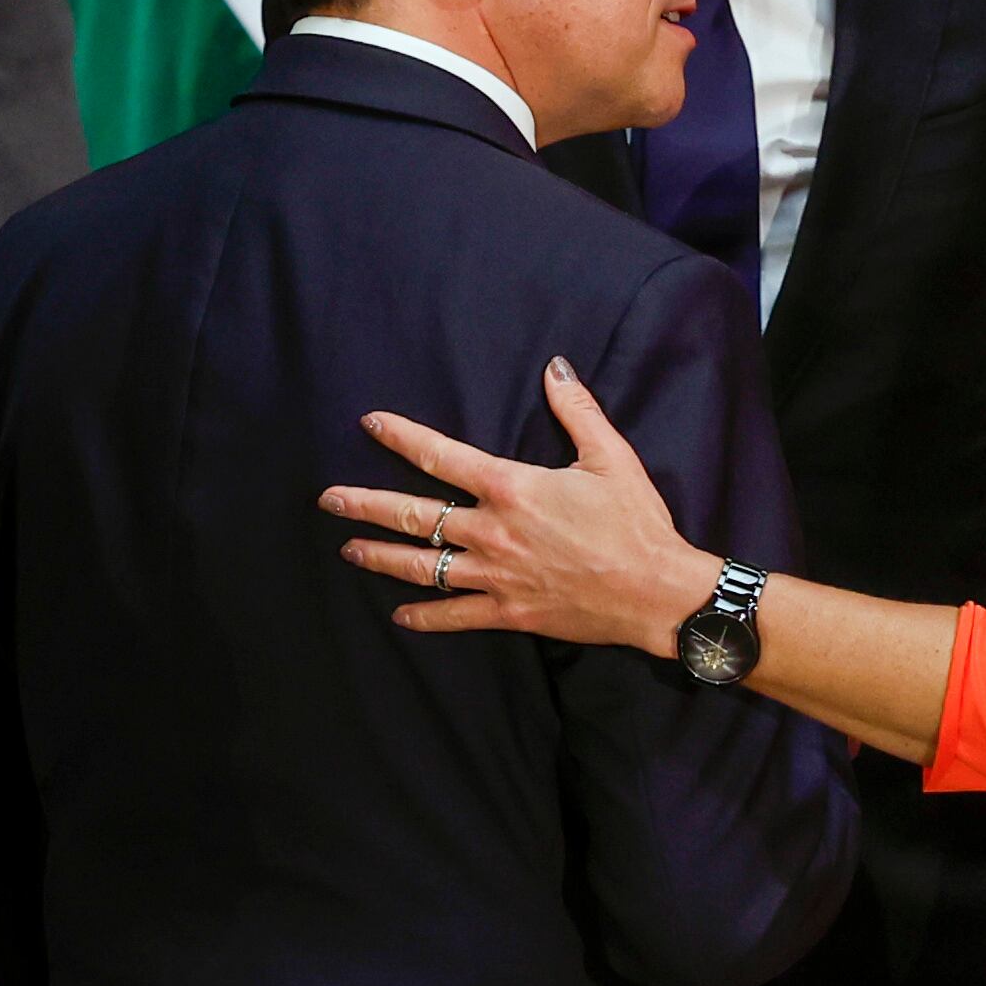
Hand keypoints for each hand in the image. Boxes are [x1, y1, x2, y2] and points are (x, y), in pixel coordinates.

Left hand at [319, 358, 705, 651]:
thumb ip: (577, 410)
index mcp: (512, 488)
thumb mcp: (611, 457)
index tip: (370, 424)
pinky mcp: (510, 613)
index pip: (442, 456)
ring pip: (423, 567)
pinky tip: (398, 616)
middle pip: (415, 516)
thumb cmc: (636, 522)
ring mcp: (497, 576)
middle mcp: (493, 532)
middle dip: (367, 505)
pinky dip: (424, 618)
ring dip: (381, 557)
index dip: (401, 437)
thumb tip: (555, 367)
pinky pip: (455, 616)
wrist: (657, 591)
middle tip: (328, 499)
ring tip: (349, 549)